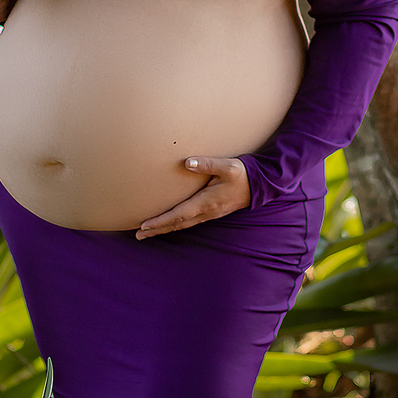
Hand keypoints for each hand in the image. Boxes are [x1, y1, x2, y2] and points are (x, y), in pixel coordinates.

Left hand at [135, 156, 251, 238]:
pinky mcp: (210, 212)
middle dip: (157, 230)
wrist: (260, 186)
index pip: (179, 214)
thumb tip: (187, 162)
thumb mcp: (227, 166)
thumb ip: (207, 164)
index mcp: (207, 202)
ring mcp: (209, 214)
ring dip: (164, 229)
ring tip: (148, 232)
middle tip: (138, 235)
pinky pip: (189, 221)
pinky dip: (175, 224)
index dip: (161, 221)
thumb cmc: (242, 174)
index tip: (145, 225)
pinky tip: (169, 223)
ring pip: (182, 224)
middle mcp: (206, 212)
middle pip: (177, 224)